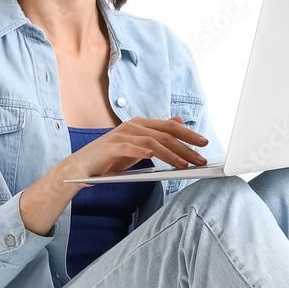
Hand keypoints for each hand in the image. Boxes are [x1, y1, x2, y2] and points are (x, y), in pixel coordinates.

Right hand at [62, 115, 207, 185]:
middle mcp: (133, 126)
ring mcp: (121, 135)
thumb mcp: (140, 145)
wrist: (84, 167)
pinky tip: (152, 156)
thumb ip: (158, 134)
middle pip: (165, 134)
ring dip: (170, 154)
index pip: (170, 126)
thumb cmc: (113, 157)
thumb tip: (179, 120)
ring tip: (183, 165)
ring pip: (151, 142)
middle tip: (201, 158)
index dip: (189, 134)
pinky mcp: (111, 146)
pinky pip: (129, 147)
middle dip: (186, 147)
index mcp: (142, 124)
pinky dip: (141, 151)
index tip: (205, 143)